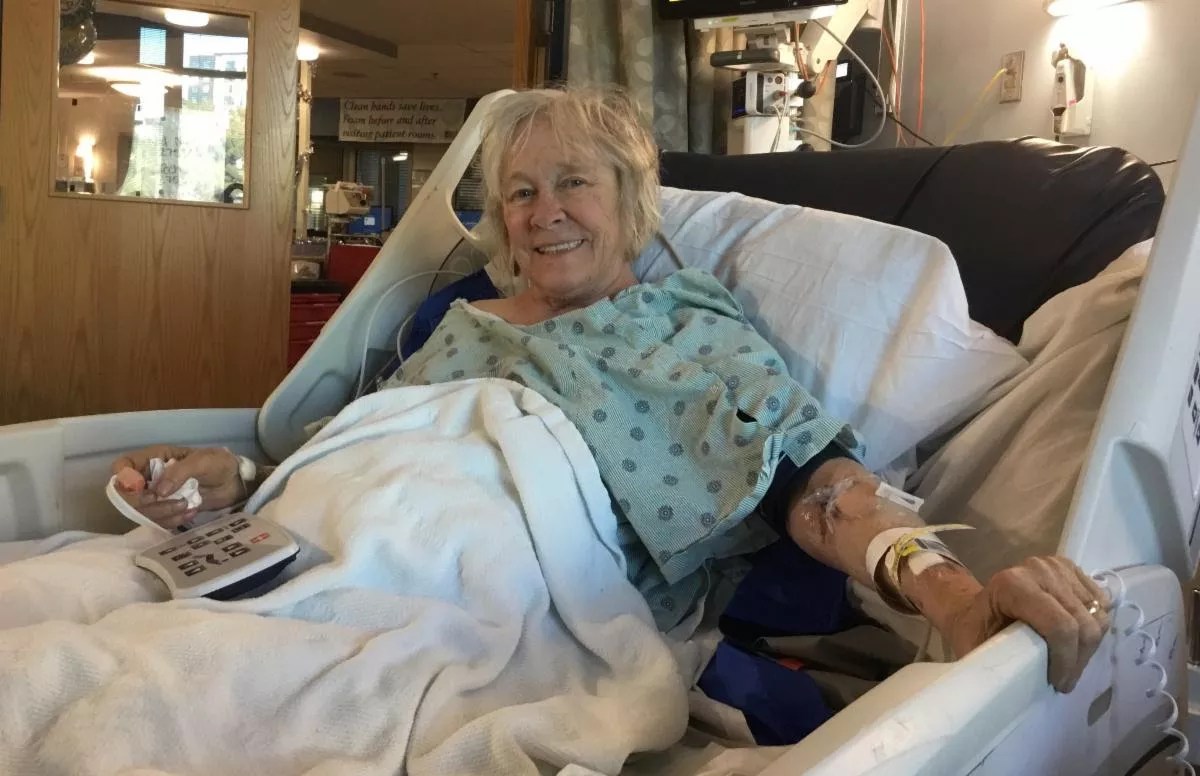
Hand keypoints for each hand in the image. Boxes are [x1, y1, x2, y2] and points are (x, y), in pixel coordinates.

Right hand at [110, 445, 243, 528]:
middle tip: (174, 500)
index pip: (122, 466)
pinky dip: (172, 520)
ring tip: (187, 506)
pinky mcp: (166, 510)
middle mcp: (149, 477)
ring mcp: (156, 495)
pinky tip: (190, 512)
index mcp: (154, 458)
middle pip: (127, 495)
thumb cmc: (218, 464)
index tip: (141, 488)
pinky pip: (157, 521)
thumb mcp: (202, 461)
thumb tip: (159, 492)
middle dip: (148, 503)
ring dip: (163, 513)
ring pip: (141, 511)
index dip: (124, 478)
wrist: (233, 482)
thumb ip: (179, 472)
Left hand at [940, 556, 1110, 692]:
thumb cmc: (975, 631)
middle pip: (1083, 622)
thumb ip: (999, 664)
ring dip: (1088, 646)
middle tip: (1066, 680)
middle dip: (1079, 659)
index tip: (1058, 683)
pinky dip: (1094, 626)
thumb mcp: (977, 649)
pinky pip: (1100, 603)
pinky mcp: (1070, 568)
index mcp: (1012, 585)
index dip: (1066, 661)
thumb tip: (1016, 693)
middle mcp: (1038, 569)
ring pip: (1096, 614)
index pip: (1060, 627)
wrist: (974, 606)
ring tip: (1069, 663)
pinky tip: (1075, 641)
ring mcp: (1056, 566)